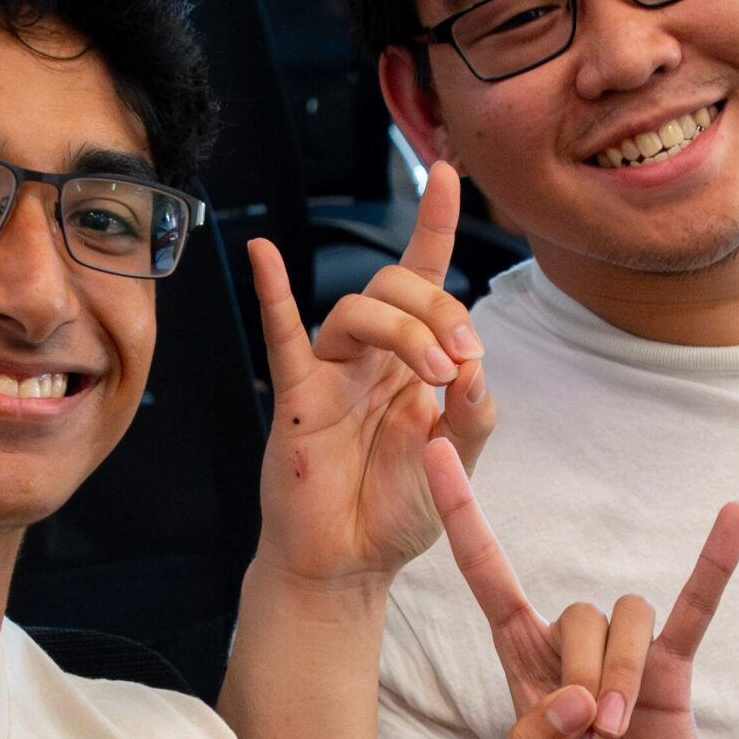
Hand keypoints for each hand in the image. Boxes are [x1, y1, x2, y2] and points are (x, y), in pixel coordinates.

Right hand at [247, 163, 497, 593]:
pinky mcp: (297, 397)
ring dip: (405, 328)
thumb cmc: (399, 510)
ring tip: (432, 374)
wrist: (351, 565)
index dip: (436, 224)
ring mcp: (332, 372)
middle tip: (459, 362)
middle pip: (399, 285)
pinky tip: (264, 254)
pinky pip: (283, 335)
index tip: (449, 174)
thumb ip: (474, 413)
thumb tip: (472, 362)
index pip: (428, 278)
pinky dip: (273, 292)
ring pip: (359, 308)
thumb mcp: (459, 463)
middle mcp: (373, 356)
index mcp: (414, 361)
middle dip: (440, 310)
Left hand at [425, 440, 738, 738]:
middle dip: (590, 673)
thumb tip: (577, 703)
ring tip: (620, 730)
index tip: (437, 450)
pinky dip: (713, 566)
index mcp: (520, 661)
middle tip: (593, 736)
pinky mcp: (672, 672)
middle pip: (580, 614)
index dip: (464, 515)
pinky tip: (736, 518)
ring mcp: (623, 657)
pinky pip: (694, 608)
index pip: (487, 573)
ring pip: (627, 619)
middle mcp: (568, 648)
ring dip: (626, 673)